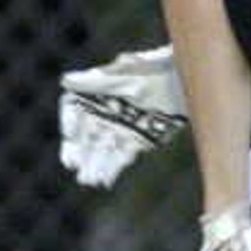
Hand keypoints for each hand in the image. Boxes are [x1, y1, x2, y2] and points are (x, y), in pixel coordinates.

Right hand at [58, 44, 187, 186]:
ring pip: (103, 149)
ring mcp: (123, 126)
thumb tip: (66, 81)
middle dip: (79, 151)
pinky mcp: (141, 139)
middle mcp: (107, 111)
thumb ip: (96, 80)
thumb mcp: (126, 73)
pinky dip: (113, 169)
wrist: (184, 79)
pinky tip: (104, 181)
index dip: (69, 122)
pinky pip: (122, 156)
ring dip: (94, 165)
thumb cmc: (154, 69)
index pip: (74, 109)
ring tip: (86, 180)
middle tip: (72, 165)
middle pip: (87, 134)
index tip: (71, 135)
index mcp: (98, 92)